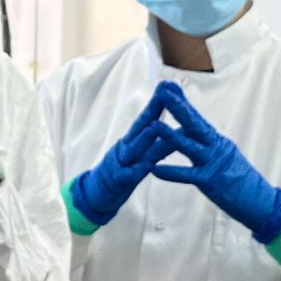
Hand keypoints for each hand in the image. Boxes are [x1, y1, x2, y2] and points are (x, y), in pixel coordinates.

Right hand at [65, 93, 177, 229]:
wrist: (97, 194)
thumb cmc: (125, 172)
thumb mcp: (142, 156)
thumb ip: (159, 144)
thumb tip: (183, 130)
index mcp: (133, 141)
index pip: (148, 118)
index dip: (159, 103)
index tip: (171, 86)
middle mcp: (126, 148)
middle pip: (140, 126)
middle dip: (153, 109)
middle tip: (164, 94)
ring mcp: (120, 163)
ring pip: (133, 149)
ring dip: (144, 138)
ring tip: (155, 127)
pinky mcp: (117, 182)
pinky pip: (127, 175)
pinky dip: (136, 170)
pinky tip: (147, 165)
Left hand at [148, 83, 280, 246]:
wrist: (261, 203)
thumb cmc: (240, 182)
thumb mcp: (224, 157)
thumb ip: (209, 145)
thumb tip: (194, 132)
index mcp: (218, 141)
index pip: (197, 119)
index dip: (183, 103)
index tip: (170, 86)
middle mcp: (216, 148)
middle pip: (194, 124)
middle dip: (178, 108)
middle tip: (164, 93)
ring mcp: (214, 163)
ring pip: (190, 146)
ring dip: (171, 135)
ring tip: (154, 124)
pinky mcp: (211, 181)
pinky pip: (188, 175)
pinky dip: (172, 172)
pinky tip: (156, 170)